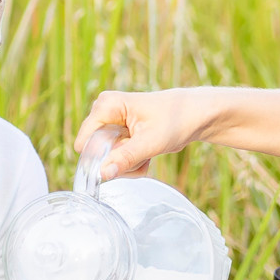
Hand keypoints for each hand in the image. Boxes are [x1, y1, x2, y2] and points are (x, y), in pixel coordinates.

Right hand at [74, 89, 207, 180]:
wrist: (194, 115)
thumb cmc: (175, 120)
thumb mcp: (150, 142)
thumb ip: (125, 158)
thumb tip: (102, 174)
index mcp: (105, 106)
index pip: (85, 142)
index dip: (101, 157)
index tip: (126, 158)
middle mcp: (103, 112)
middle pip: (96, 153)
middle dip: (119, 161)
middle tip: (142, 156)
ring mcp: (110, 124)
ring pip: (107, 159)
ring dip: (128, 164)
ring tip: (147, 154)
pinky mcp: (118, 134)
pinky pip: (116, 158)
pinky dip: (132, 162)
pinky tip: (147, 155)